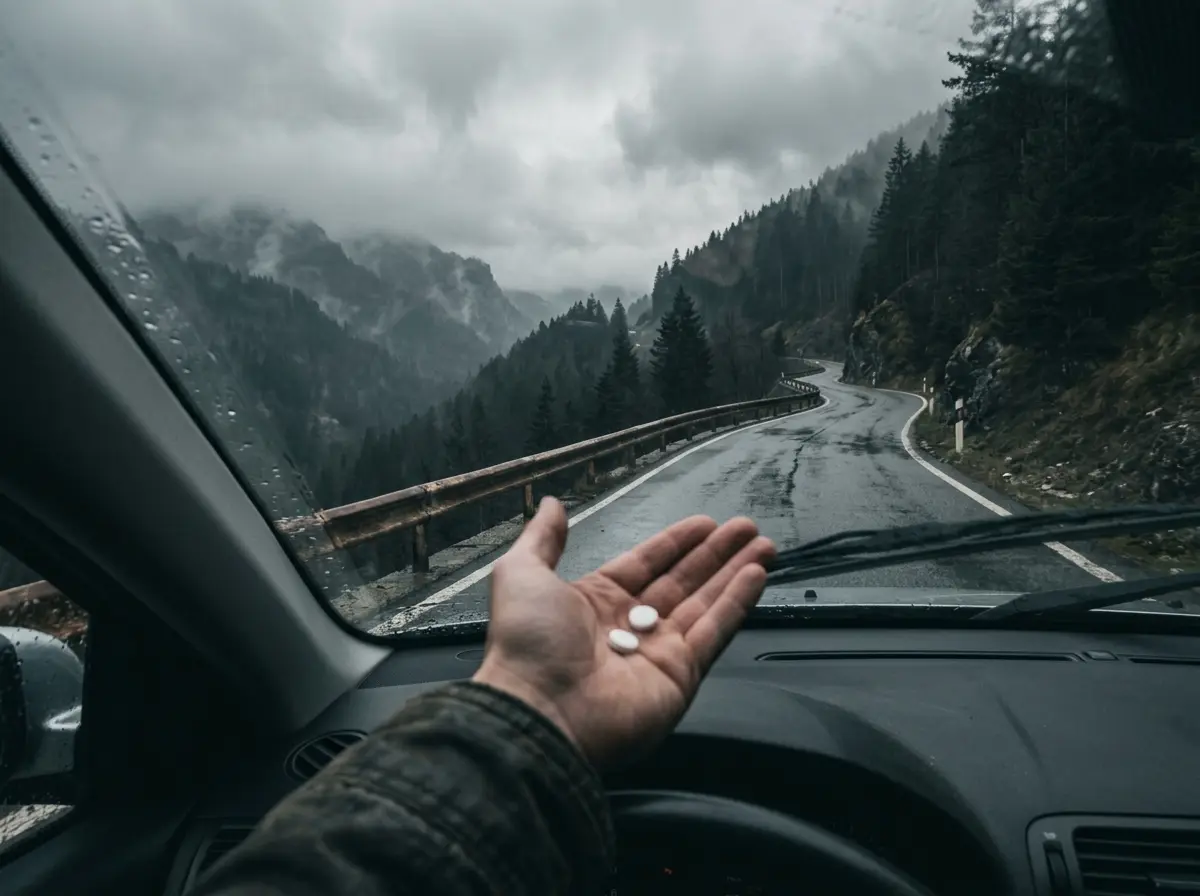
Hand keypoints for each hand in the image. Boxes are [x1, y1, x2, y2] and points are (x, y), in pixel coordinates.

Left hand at [473, 496, 774, 767]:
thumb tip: (553, 504)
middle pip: (683, 582)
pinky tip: (756, 575)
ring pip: (705, 604)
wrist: (539, 711)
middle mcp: (629, 627)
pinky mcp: (680, 677)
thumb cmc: (527, 643)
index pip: (646, 565)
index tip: (706, 523)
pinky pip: (713, 632)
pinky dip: (736, 604)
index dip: (676, 543)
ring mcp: (657, 653)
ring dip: (735, 573)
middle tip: (747, 528)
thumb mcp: (520, 574)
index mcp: (594, 602)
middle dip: (716, 554)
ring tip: (764, 545)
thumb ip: (542, 538)